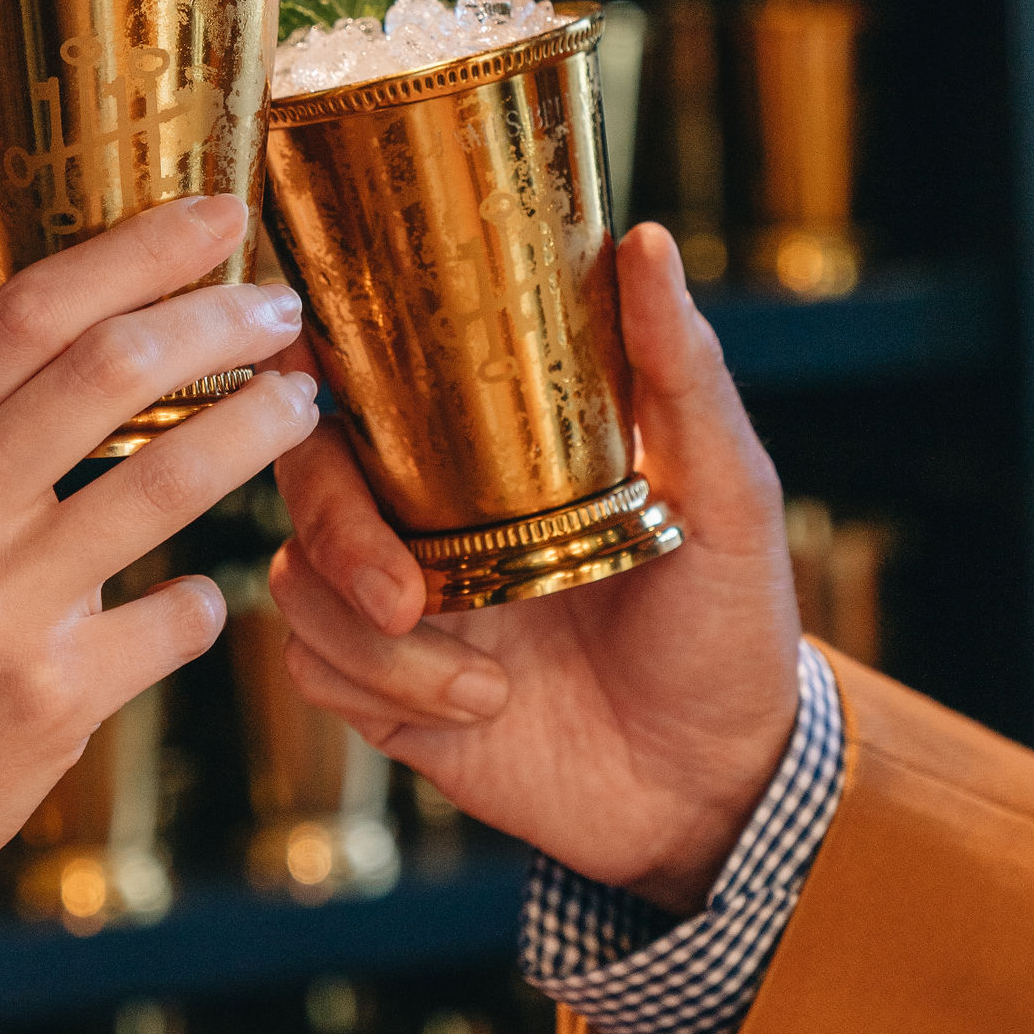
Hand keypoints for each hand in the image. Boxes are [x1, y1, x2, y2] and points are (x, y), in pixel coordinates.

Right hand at [0, 193, 319, 941]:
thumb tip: (1, 282)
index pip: (26, 306)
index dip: (137, 247)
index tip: (217, 215)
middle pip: (109, 369)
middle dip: (219, 318)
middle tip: (283, 308)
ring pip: (167, 481)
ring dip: (256, 430)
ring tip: (301, 408)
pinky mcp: (46, 701)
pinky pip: (173, 620)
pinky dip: (204, 602)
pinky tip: (206, 600)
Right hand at [272, 222, 798, 911]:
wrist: (721, 793)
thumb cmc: (734, 630)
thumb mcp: (728, 495)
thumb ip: (681, 374)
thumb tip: (645, 241)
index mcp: (490, 451)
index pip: (366, 378)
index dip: (305, 363)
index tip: (312, 382)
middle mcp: (431, 514)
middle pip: (305, 476)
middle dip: (338, 534)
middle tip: (407, 597)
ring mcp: (404, 603)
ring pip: (300, 583)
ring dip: (382, 644)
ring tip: (493, 686)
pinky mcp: (390, 691)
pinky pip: (318, 670)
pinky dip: (387, 692)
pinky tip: (478, 712)